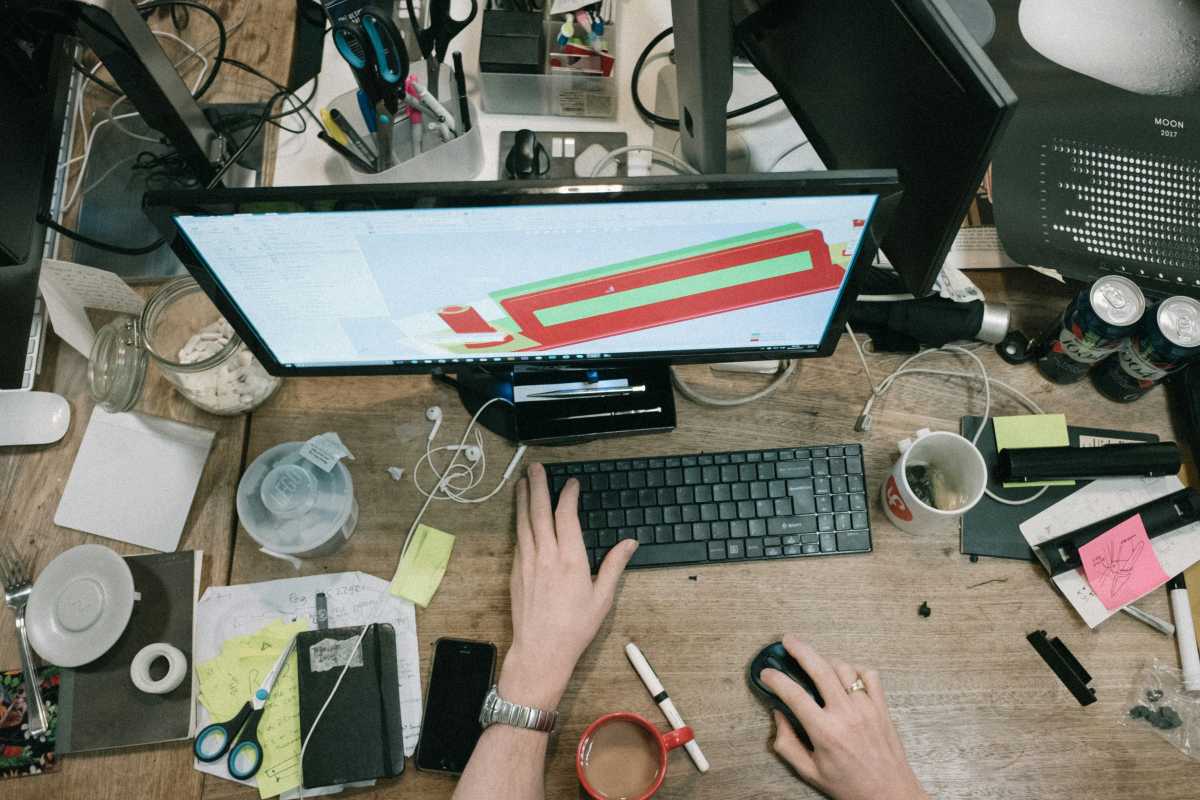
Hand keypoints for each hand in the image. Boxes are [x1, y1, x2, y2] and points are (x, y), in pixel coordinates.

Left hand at [500, 463, 637, 708]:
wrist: (541, 650)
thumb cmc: (574, 628)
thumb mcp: (602, 598)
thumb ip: (615, 566)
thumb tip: (630, 543)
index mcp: (571, 560)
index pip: (567, 516)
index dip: (568, 495)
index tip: (572, 483)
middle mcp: (546, 556)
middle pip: (539, 512)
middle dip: (538, 486)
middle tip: (535, 467)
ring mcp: (528, 563)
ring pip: (524, 522)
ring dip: (523, 499)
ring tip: (522, 482)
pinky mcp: (516, 572)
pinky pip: (518, 539)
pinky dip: (519, 522)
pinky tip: (520, 516)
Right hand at [761, 636, 926, 799]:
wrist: (890, 794)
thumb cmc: (849, 786)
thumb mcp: (810, 772)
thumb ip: (787, 744)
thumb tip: (778, 716)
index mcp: (824, 732)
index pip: (794, 694)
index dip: (776, 679)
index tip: (767, 673)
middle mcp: (846, 714)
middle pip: (819, 668)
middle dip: (800, 650)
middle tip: (788, 641)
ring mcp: (866, 708)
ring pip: (843, 668)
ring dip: (826, 662)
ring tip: (817, 665)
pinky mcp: (882, 707)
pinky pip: (869, 675)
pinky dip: (855, 670)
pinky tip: (846, 676)